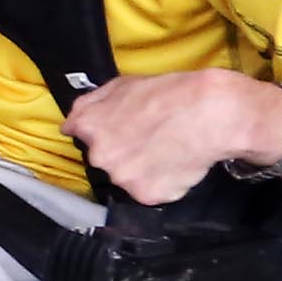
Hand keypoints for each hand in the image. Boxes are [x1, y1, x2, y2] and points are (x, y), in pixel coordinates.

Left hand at [68, 71, 281, 205]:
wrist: (211, 113)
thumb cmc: (170, 93)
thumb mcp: (123, 85)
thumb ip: (90, 104)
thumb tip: (71, 123)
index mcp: (88, 126)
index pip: (77, 134)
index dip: (99, 130)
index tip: (117, 130)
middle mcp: (99, 156)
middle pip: (103, 159)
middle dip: (120, 151)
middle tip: (149, 138)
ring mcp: (122, 178)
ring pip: (126, 177)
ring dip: (141, 168)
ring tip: (167, 150)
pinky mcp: (146, 195)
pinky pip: (150, 191)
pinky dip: (162, 182)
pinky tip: (177, 164)